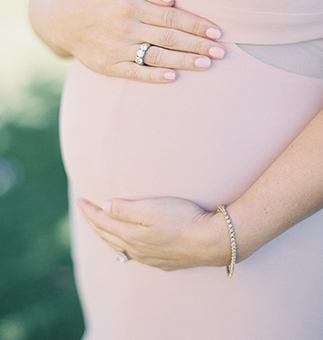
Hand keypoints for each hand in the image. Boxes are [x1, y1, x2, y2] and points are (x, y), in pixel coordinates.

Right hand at [52, 0, 224, 82]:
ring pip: (156, 56)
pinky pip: (134, 73)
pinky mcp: (108, 66)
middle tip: (220, 52)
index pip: (171, 17)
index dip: (196, 24)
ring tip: (206, 64)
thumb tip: (171, 1)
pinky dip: (154, 76)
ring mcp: (117, 49)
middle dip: (197, 45)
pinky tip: (173, 77)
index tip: (216, 32)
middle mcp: (126, 28)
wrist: (63, 21)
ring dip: (183, 61)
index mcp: (131, 6)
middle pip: (169, 38)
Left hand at [77, 196, 229, 270]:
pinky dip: (123, 245)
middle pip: (108, 235)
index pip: (102, 221)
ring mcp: (150, 258)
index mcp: (130, 234)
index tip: (79, 200)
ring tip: (100, 227)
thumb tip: (104, 207)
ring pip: (120, 246)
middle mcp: (136, 249)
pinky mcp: (163, 262)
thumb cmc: (181, 219)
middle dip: (94, 222)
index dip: (89, 210)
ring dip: (107, 235)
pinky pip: (134, 254)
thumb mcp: (150, 209)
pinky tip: (128, 246)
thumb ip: (124, 209)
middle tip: (85, 211)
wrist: (211, 241)